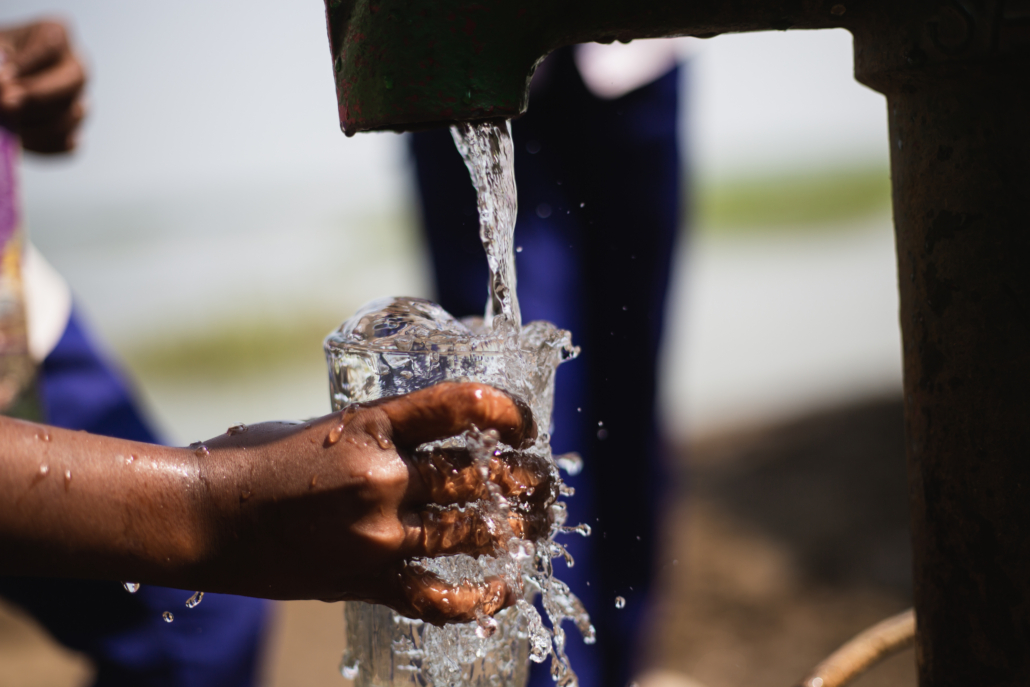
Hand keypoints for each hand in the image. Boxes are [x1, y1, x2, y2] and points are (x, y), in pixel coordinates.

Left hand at [0, 19, 86, 152]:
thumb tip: (5, 83)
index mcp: (54, 34)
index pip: (51, 45)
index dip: (27, 63)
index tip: (3, 78)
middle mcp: (73, 65)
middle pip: (74, 80)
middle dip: (39, 96)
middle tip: (6, 104)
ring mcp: (78, 100)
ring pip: (72, 115)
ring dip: (34, 123)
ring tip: (4, 123)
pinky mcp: (73, 130)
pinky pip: (66, 143)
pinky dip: (41, 144)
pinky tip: (18, 139)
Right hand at [196, 382, 551, 624]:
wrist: (203, 517)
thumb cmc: (257, 461)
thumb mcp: (326, 427)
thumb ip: (384, 435)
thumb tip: (439, 443)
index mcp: (372, 425)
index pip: (463, 406)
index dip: (509, 414)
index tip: (524, 427)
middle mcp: (382, 478)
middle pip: (480, 476)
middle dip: (526, 480)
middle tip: (540, 482)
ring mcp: (375, 534)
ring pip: (473, 532)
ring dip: (517, 530)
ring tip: (536, 525)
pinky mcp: (365, 581)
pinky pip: (438, 598)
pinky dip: (480, 599)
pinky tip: (506, 590)